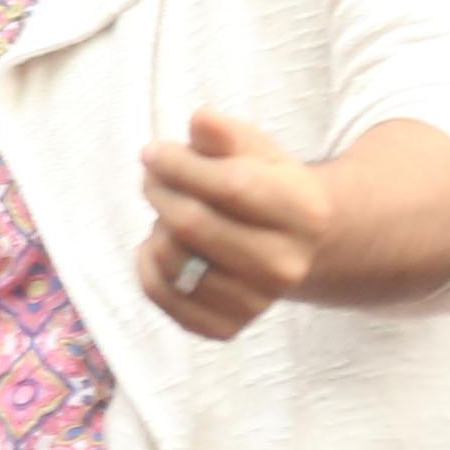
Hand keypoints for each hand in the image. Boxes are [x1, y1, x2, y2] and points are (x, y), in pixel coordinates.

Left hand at [136, 109, 334, 341]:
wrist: (297, 247)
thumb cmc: (268, 187)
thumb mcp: (257, 150)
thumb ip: (227, 135)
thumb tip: (200, 121)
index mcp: (303, 213)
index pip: (229, 186)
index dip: (180, 165)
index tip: (153, 151)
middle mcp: (285, 265)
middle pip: (194, 225)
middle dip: (160, 191)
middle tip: (152, 175)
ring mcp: (257, 302)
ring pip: (173, 261)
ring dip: (157, 227)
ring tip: (171, 212)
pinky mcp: (227, 327)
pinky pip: (163, 295)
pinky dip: (147, 266)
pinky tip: (160, 245)